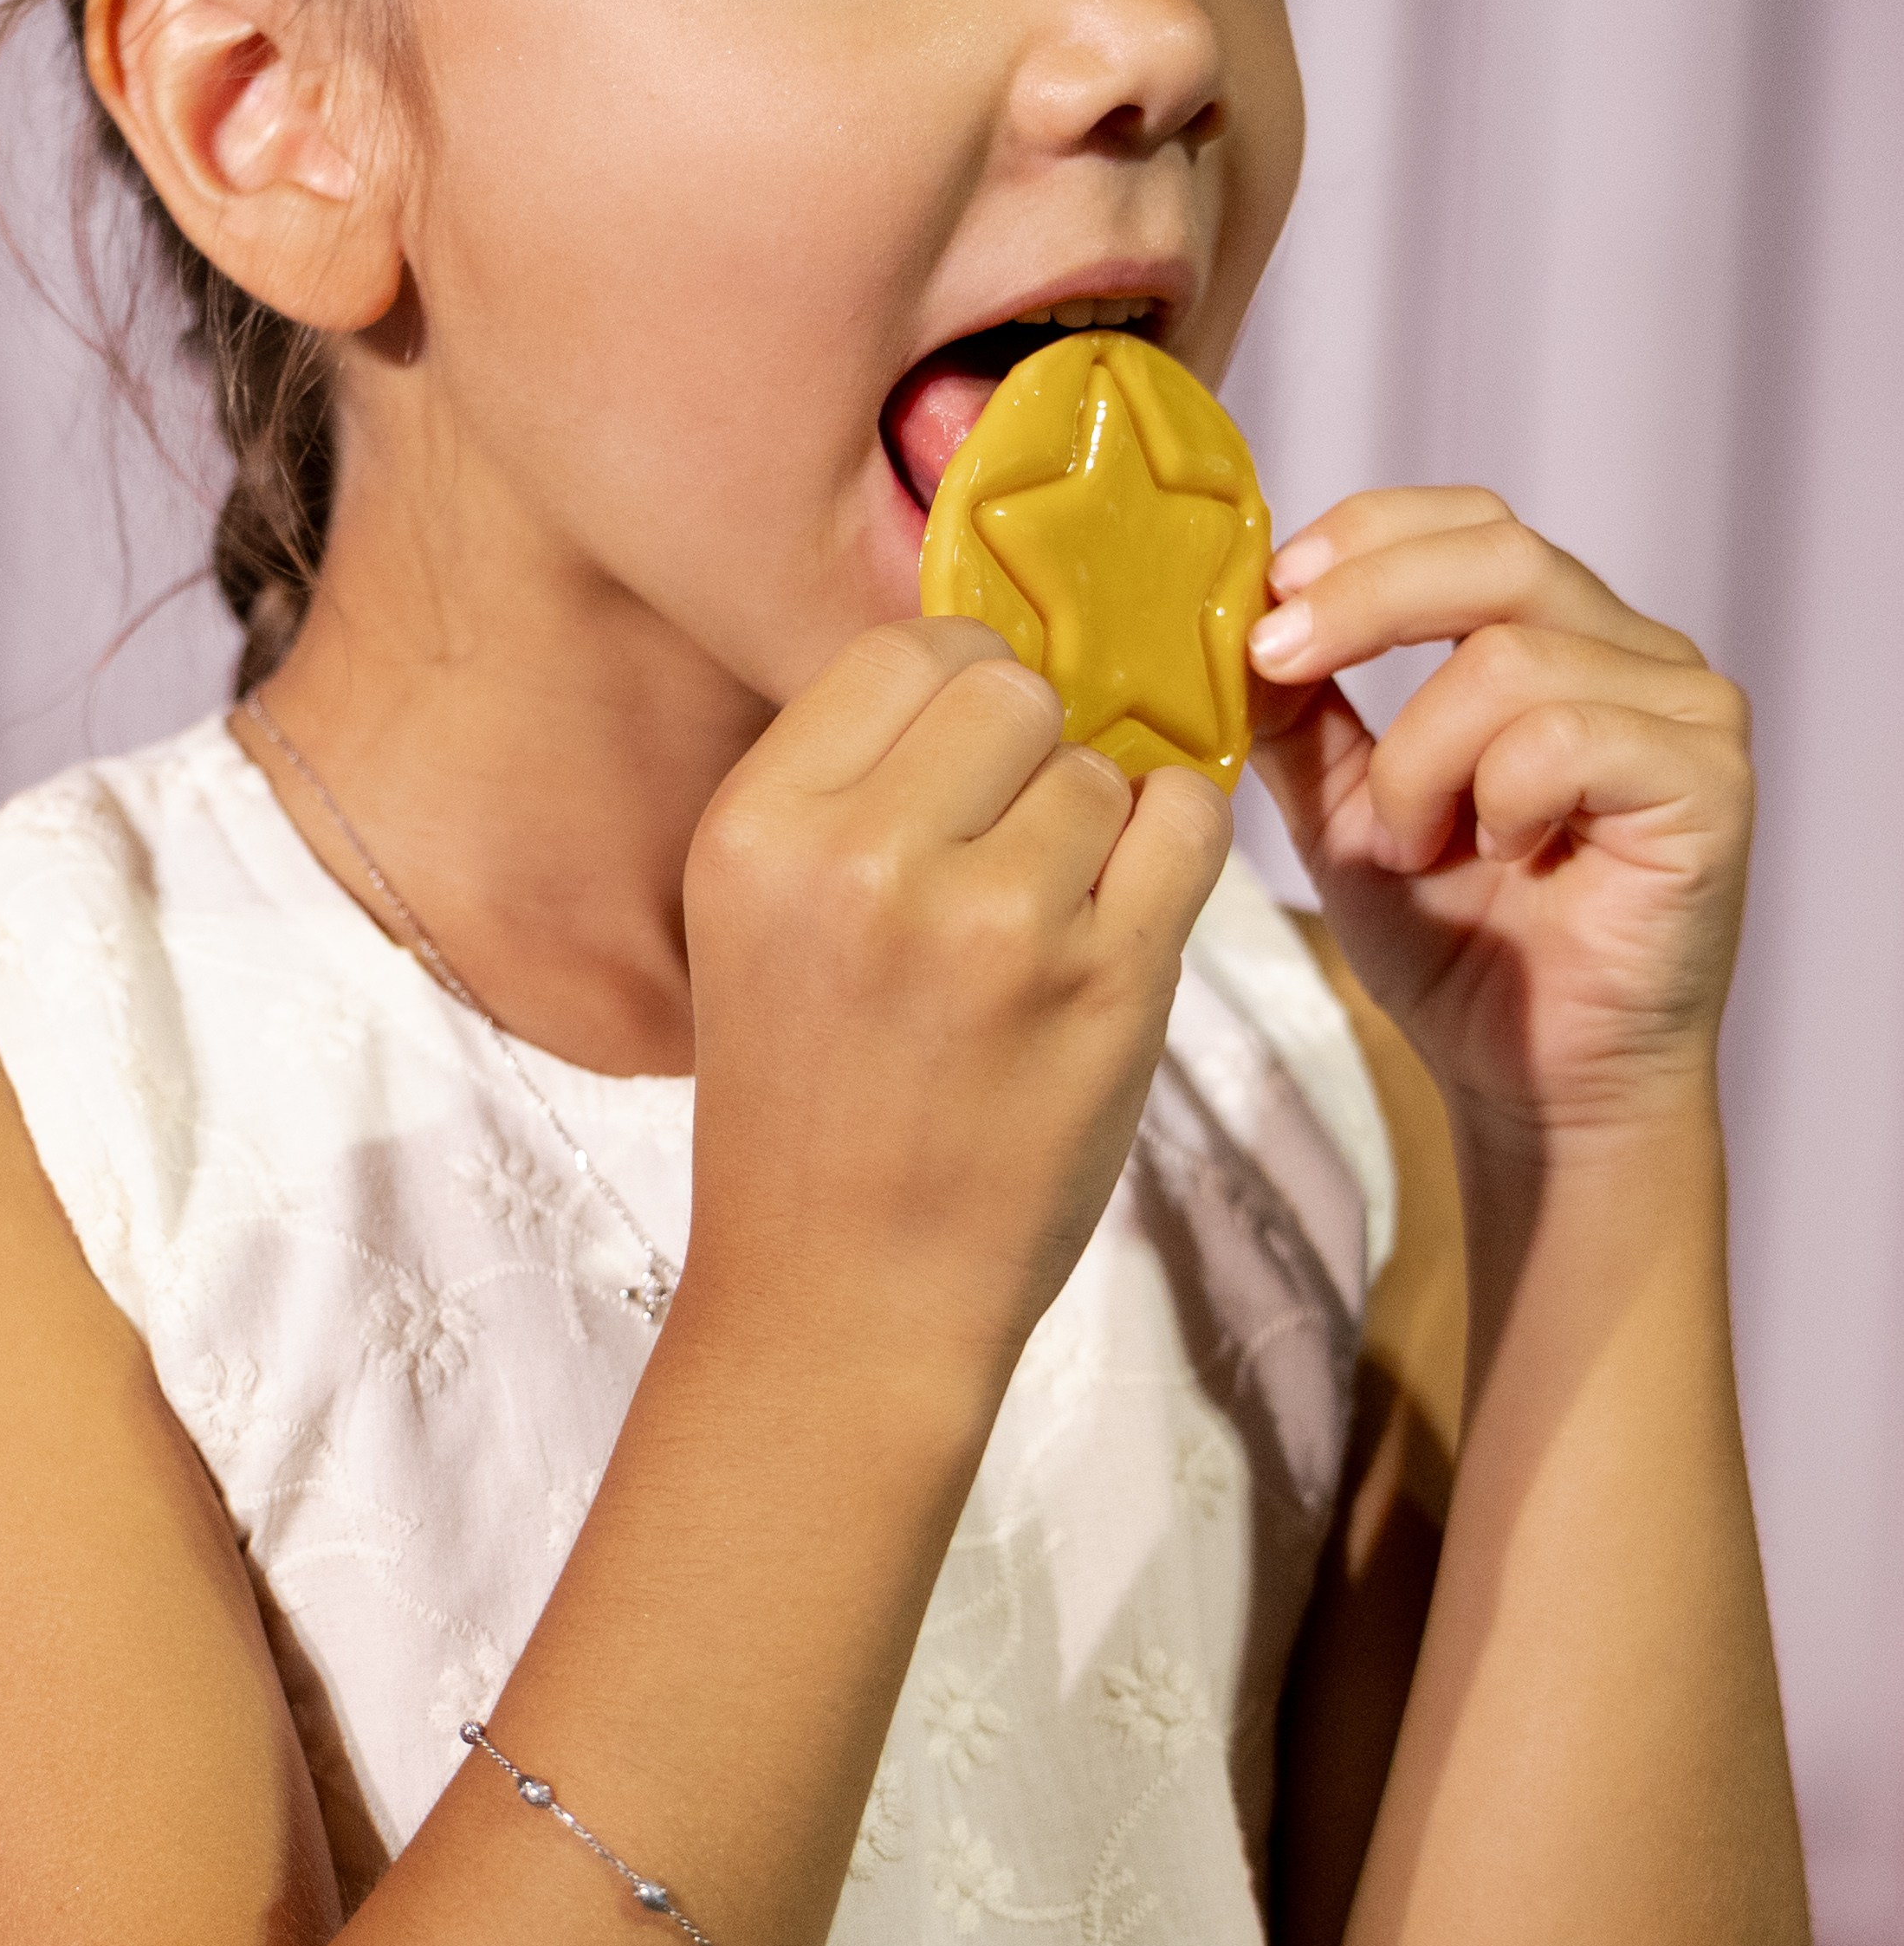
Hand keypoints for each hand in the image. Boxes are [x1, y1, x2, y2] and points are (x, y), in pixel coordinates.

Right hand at [681, 619, 1230, 1378]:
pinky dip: (1171, 848)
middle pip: (1009, 689)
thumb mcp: (757, 915)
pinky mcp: (1108, 986)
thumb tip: (987, 659)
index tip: (958, 762)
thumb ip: (848, 782)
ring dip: (1090, 825)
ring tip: (1038, 920)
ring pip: (1099, 767)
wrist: (844, 1297)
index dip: (951, 690)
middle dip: (1023, 751)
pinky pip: (1188, 825)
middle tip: (1001, 845)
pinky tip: (1120, 908)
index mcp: (758, 828)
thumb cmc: (806, 1097)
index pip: (903, 648)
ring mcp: (996, 924)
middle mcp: (865, 860)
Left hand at [1245, 490, 1752, 1145]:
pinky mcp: (1708, 783)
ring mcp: (1686, 713)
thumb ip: (1303, 712)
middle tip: (1274, 657)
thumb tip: (1236, 617)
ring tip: (1408, 845)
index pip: (1471, 521)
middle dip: (1363, 599)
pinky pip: (1567, 735)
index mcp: (1558, 637)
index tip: (1270, 591)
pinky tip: (1499, 854)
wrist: (1530, 1085)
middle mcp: (1636, 654)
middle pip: (1498, 551)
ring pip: (1510, 657)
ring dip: (1419, 759)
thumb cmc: (1457, 951)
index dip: (1366, 534)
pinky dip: (1497, 795)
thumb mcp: (1344, 810)